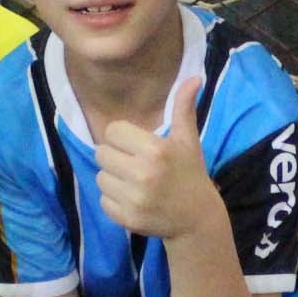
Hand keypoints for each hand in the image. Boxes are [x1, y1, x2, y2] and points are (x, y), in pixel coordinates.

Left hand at [94, 77, 218, 240]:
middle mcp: (143, 174)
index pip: (112, 131)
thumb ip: (184, 108)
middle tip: (133, 165)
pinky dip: (114, 200)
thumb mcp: (188, 140)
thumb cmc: (190, 173)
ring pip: (100, 178)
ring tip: (132, 183)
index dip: (122, 138)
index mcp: (156, 150)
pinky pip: (103, 201)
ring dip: (112, 179)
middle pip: (101, 153)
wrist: (197, 218)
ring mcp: (134, 199)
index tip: (136, 147)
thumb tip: (195, 77)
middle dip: (115, 157)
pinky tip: (132, 200)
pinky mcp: (127, 218)